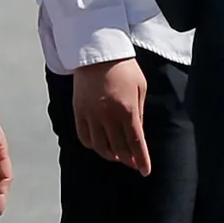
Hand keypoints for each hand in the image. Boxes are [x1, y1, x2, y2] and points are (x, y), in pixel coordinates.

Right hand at [71, 57, 151, 175]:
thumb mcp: (140, 88)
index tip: (144, 171)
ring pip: (99, 146)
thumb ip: (139, 113)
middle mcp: (108, 115)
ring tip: (117, 155)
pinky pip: (84, 136)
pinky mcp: (78, 111)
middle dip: (128, 159)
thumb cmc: (124, 67)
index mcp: (127, 109)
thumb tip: (137, 135)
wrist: (97, 51)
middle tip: (133, 163)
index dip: (141, 160)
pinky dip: (92, 145)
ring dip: (110, 154)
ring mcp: (90, 114)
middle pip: (119, 147)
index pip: (136, 142)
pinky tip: (99, 145)